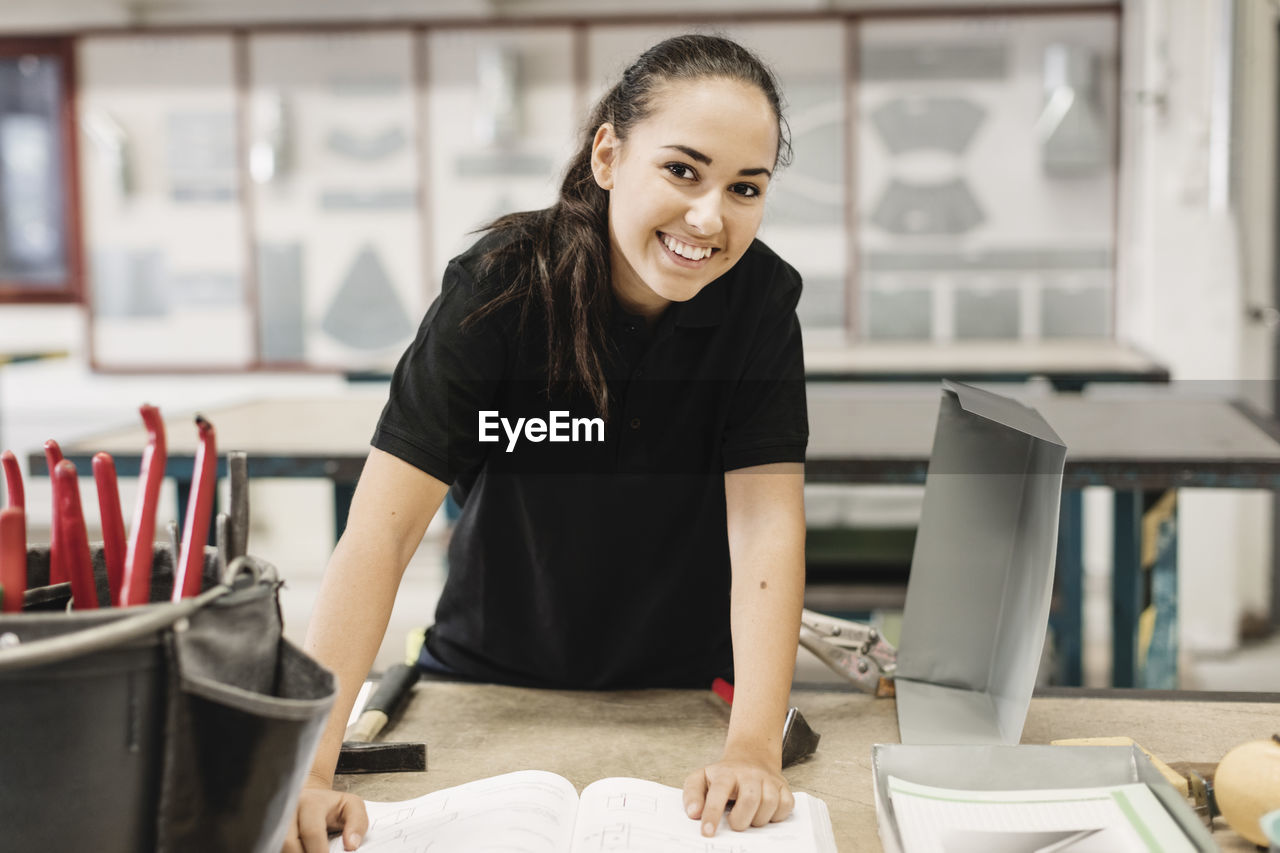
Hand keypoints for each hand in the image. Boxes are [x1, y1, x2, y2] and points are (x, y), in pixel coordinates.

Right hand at [282, 774, 368, 852]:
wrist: (311, 800)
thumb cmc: (333, 806)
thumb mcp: (352, 806)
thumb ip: (357, 823)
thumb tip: (351, 845)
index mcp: (310, 803)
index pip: (311, 832)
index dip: (319, 852)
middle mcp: (288, 810)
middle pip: (288, 843)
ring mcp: (276, 821)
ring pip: (278, 846)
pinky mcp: (270, 831)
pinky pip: (274, 846)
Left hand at [681, 749, 795, 836]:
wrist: (751, 756)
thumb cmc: (724, 775)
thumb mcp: (701, 778)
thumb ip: (692, 794)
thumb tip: (693, 813)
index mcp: (726, 773)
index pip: (719, 792)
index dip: (713, 813)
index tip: (708, 832)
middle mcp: (749, 774)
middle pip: (749, 800)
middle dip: (740, 820)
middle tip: (734, 824)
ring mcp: (768, 780)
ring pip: (769, 803)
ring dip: (758, 819)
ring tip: (749, 818)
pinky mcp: (783, 786)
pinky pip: (786, 805)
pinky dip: (776, 815)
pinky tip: (765, 813)